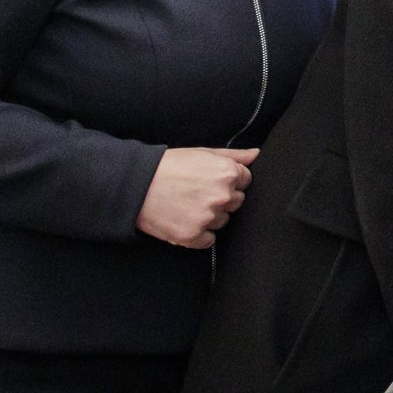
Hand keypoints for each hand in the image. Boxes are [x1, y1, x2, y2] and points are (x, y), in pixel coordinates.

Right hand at [136, 147, 257, 248]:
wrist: (135, 185)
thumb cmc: (169, 166)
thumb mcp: (202, 153)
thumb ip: (234, 155)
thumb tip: (256, 154)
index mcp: (228, 173)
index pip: (245, 181)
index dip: (229, 181)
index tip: (210, 180)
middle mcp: (222, 196)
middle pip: (236, 202)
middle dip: (222, 198)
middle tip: (197, 192)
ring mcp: (208, 217)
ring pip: (223, 221)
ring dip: (210, 216)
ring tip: (187, 204)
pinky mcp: (193, 235)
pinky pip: (209, 239)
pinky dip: (199, 234)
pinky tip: (184, 219)